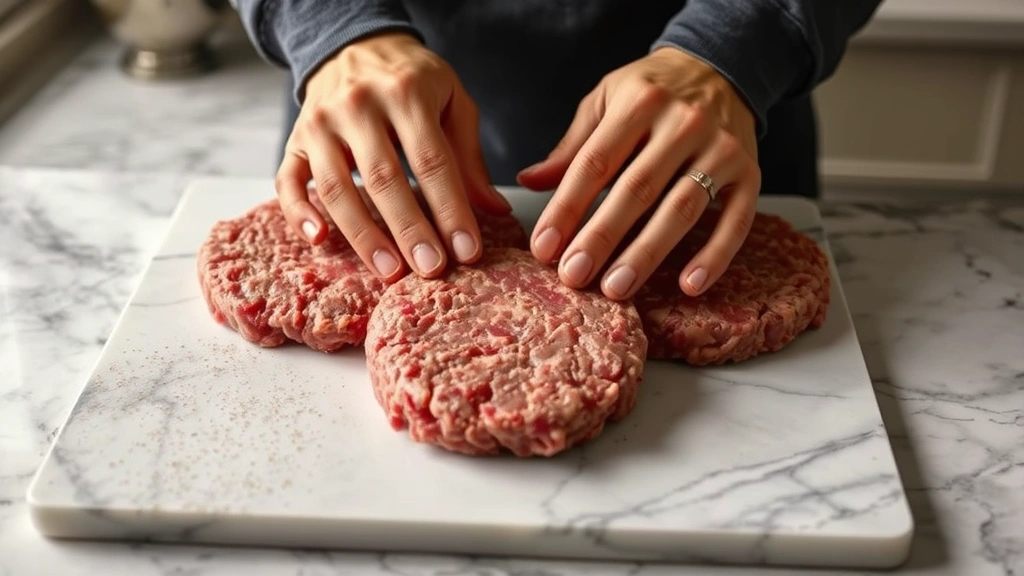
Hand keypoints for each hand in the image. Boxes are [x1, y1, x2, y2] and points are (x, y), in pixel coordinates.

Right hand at [276, 32, 511, 280]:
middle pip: (384, 178)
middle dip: (410, 229)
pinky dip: (299, 213)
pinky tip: (320, 241)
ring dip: (364, 235)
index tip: (468, 250)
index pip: (431, 160)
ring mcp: (319, 123)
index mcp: (405, 91)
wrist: (355, 43)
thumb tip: (496, 211)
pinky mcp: (295, 140)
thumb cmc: (413, 80)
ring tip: (391, 270)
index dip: (450, 208)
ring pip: (336, 187)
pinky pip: (289, 181)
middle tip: (431, 269)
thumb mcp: (452, 101)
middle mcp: (357, 105)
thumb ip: (469, 156)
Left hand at [517, 47, 760, 299]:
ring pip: (681, 209)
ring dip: (647, 253)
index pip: (596, 162)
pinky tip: (689, 285)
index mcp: (640, 103)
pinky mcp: (751, 174)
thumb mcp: (607, 101)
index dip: (567, 207)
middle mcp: (684, 123)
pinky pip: (736, 220)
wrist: (723, 67)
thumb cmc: (653, 91)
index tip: (545, 247)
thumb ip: (572, 146)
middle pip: (637, 189)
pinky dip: (715, 255)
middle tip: (574, 276)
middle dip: (602, 237)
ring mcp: (721, 149)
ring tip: (616, 288)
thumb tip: (528, 182)